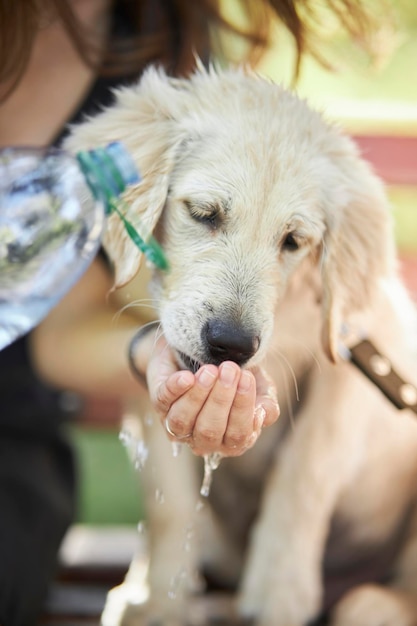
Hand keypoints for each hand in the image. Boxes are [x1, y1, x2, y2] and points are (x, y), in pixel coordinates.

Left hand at [146, 335, 278, 456]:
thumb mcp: (257, 386)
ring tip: (210, 371)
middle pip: (209, 430)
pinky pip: (163, 400)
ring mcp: (177, 423)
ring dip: (198, 395)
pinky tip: (187, 377)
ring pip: (183, 421)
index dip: (242, 409)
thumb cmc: (234, 375)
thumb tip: (262, 415)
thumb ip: (266, 403)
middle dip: (221, 399)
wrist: (202, 350)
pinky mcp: (159, 403)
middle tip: (230, 369)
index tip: (247, 379)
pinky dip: (175, 389)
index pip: (237, 436)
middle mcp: (202, 439)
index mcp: (230, 439)